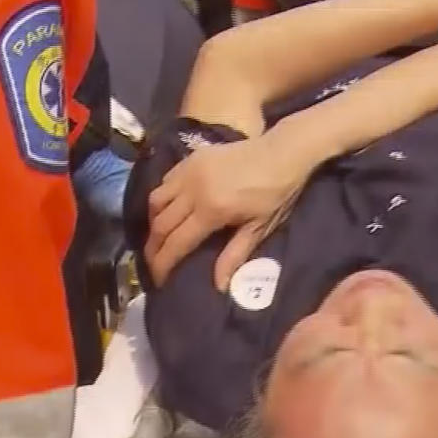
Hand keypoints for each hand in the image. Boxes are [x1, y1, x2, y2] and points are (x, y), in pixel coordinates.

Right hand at [144, 135, 312, 289]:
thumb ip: (234, 255)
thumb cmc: (276, 193)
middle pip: (160, 224)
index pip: (176, 243)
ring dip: (153, 222)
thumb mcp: (259, 227)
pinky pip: (165, 181)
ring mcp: (190, 171)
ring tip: (158, 237)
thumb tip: (219, 285)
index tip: (158, 279)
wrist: (284, 152)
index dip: (163, 264)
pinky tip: (168, 209)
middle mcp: (193, 190)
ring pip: (156, 200)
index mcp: (212, 209)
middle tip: (154, 263)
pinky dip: (161, 199)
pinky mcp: (191, 158)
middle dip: (153, 248)